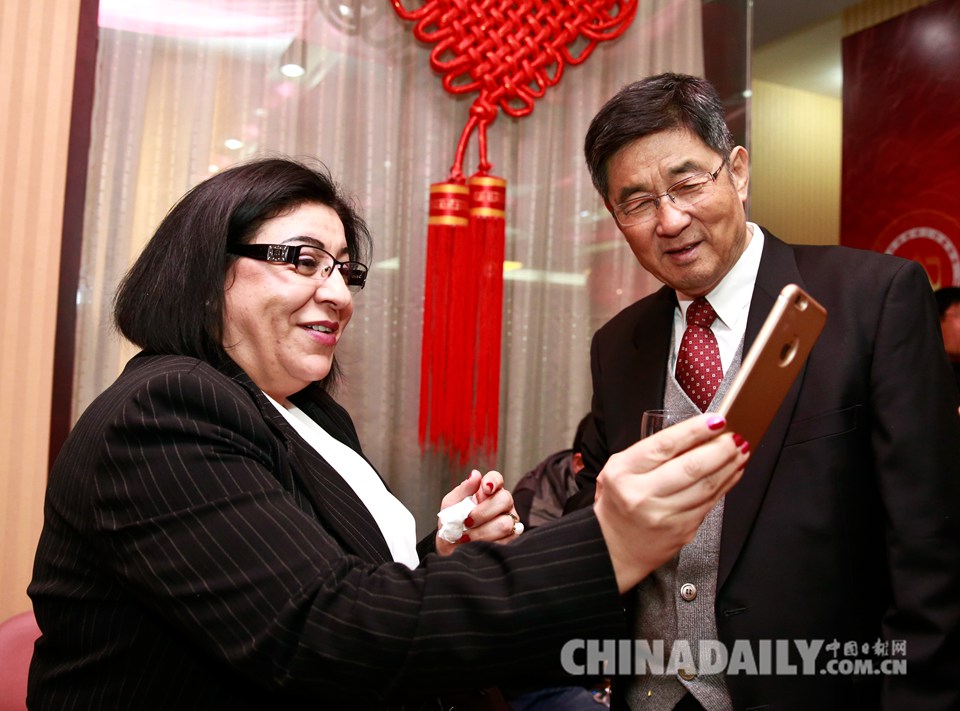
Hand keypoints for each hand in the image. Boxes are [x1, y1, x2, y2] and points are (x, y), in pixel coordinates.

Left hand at [435, 470, 520, 555]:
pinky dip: (486, 543)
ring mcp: (509, 521)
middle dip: (482, 513)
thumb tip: (475, 474)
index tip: (484, 488)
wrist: (449, 547)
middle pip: (505, 500)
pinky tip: (475, 545)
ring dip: (481, 532)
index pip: (497, 478)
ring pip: (505, 523)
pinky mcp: (510, 539)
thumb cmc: (452, 522)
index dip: (493, 481)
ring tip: (466, 536)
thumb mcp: (451, 505)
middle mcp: (502, 504)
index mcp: (488, 492)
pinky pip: (505, 541)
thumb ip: (463, 490)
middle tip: (466, 522)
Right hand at [594, 413, 747, 592]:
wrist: (613, 548)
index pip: (664, 445)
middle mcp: (642, 494)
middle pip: (691, 467)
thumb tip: (698, 436)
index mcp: (623, 472)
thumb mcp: (621, 469)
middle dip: (720, 449)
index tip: (715, 421)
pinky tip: (732, 472)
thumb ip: (653, 452)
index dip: (694, 430)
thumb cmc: (619, 501)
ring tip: (740, 451)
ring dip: (729, 466)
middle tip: (735, 437)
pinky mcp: (681, 531)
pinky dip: (725, 485)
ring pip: (706, 486)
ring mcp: (664, 515)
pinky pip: (710, 503)